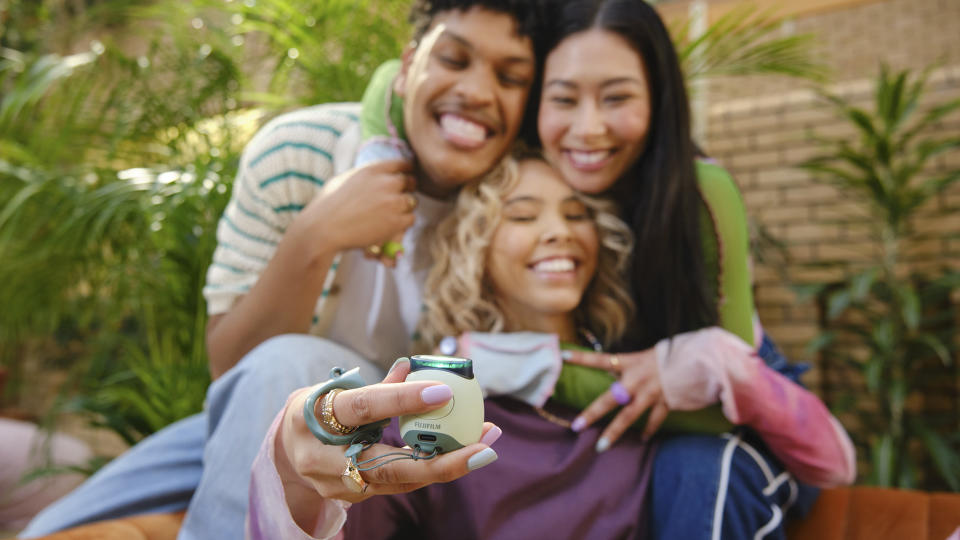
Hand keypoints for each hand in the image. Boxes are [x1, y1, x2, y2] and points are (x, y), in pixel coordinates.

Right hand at [277, 358, 500, 504]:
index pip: (364, 406)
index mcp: (315, 416)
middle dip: (442, 459)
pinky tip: (463, 452)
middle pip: (388, 465)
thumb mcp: (332, 390)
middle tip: (485, 441)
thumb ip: (374, 385)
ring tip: (487, 444)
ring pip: (399, 481)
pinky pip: (399, 484)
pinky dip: (431, 469)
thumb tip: (412, 366)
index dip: (403, 399)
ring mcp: (337, 484)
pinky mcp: (352, 498)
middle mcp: (323, 458)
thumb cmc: (315, 413)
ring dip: (447, 465)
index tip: (444, 391)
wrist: (283, 456)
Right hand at [295, 160, 417, 254]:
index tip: (404, 177)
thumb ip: (364, 175)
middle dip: (407, 189)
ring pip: (412, 201)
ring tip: (391, 215)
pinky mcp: (396, 221)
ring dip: (404, 207)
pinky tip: (389, 226)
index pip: (402, 164)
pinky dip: (402, 223)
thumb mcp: (344, 179)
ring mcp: (393, 202)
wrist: (323, 229)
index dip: (405, 171)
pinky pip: (410, 219)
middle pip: (411, 181)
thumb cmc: (326, 206)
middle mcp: (386, 183)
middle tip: (399, 198)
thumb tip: (375, 175)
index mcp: (373, 169)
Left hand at [563, 348, 668, 449]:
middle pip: (610, 399)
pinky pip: (654, 420)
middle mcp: (638, 379)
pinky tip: (642, 439)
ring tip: (601, 446)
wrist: (702, 358)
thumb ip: (631, 367)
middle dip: (592, 413)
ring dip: (614, 432)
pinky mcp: (666, 402)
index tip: (563, 356)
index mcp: (631, 362)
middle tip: (576, 426)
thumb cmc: (674, 352)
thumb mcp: (648, 354)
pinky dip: (648, 430)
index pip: (601, 359)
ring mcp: (651, 393)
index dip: (582, 358)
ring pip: (628, 416)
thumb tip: (616, 375)